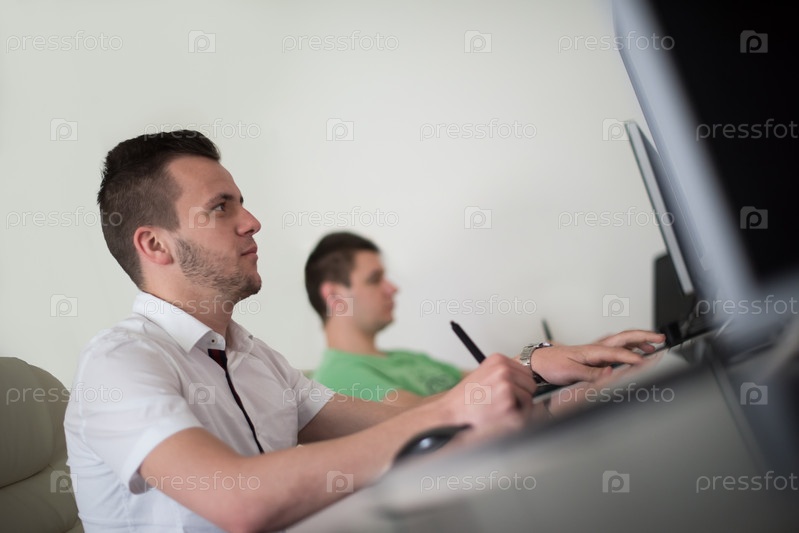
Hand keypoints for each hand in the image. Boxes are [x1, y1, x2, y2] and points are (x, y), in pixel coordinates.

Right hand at [441, 353, 536, 430]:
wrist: (452, 412)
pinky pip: (526, 411)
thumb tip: (525, 378)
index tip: (511, 392)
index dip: (520, 384)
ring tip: (500, 409)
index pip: (526, 370)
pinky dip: (517, 417)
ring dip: (520, 406)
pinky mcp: (508, 403)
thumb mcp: (484, 374)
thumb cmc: (465, 398)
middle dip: (522, 394)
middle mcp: (503, 369)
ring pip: (529, 396)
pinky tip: (501, 416)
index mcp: (498, 360)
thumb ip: (503, 373)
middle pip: (530, 382)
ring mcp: (506, 385)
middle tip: (505, 403)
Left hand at [526, 330, 664, 384]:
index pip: (617, 352)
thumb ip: (591, 374)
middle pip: (624, 337)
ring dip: (639, 340)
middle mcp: (595, 347)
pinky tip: (634, 350)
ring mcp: (595, 349)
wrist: (539, 361)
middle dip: (644, 337)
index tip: (647, 361)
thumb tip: (609, 373)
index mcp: (592, 351)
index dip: (633, 357)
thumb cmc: (552, 365)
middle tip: (660, 338)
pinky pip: (616, 346)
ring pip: (622, 340)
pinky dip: (629, 346)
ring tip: (654, 344)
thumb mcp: (570, 373)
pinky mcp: (594, 353)